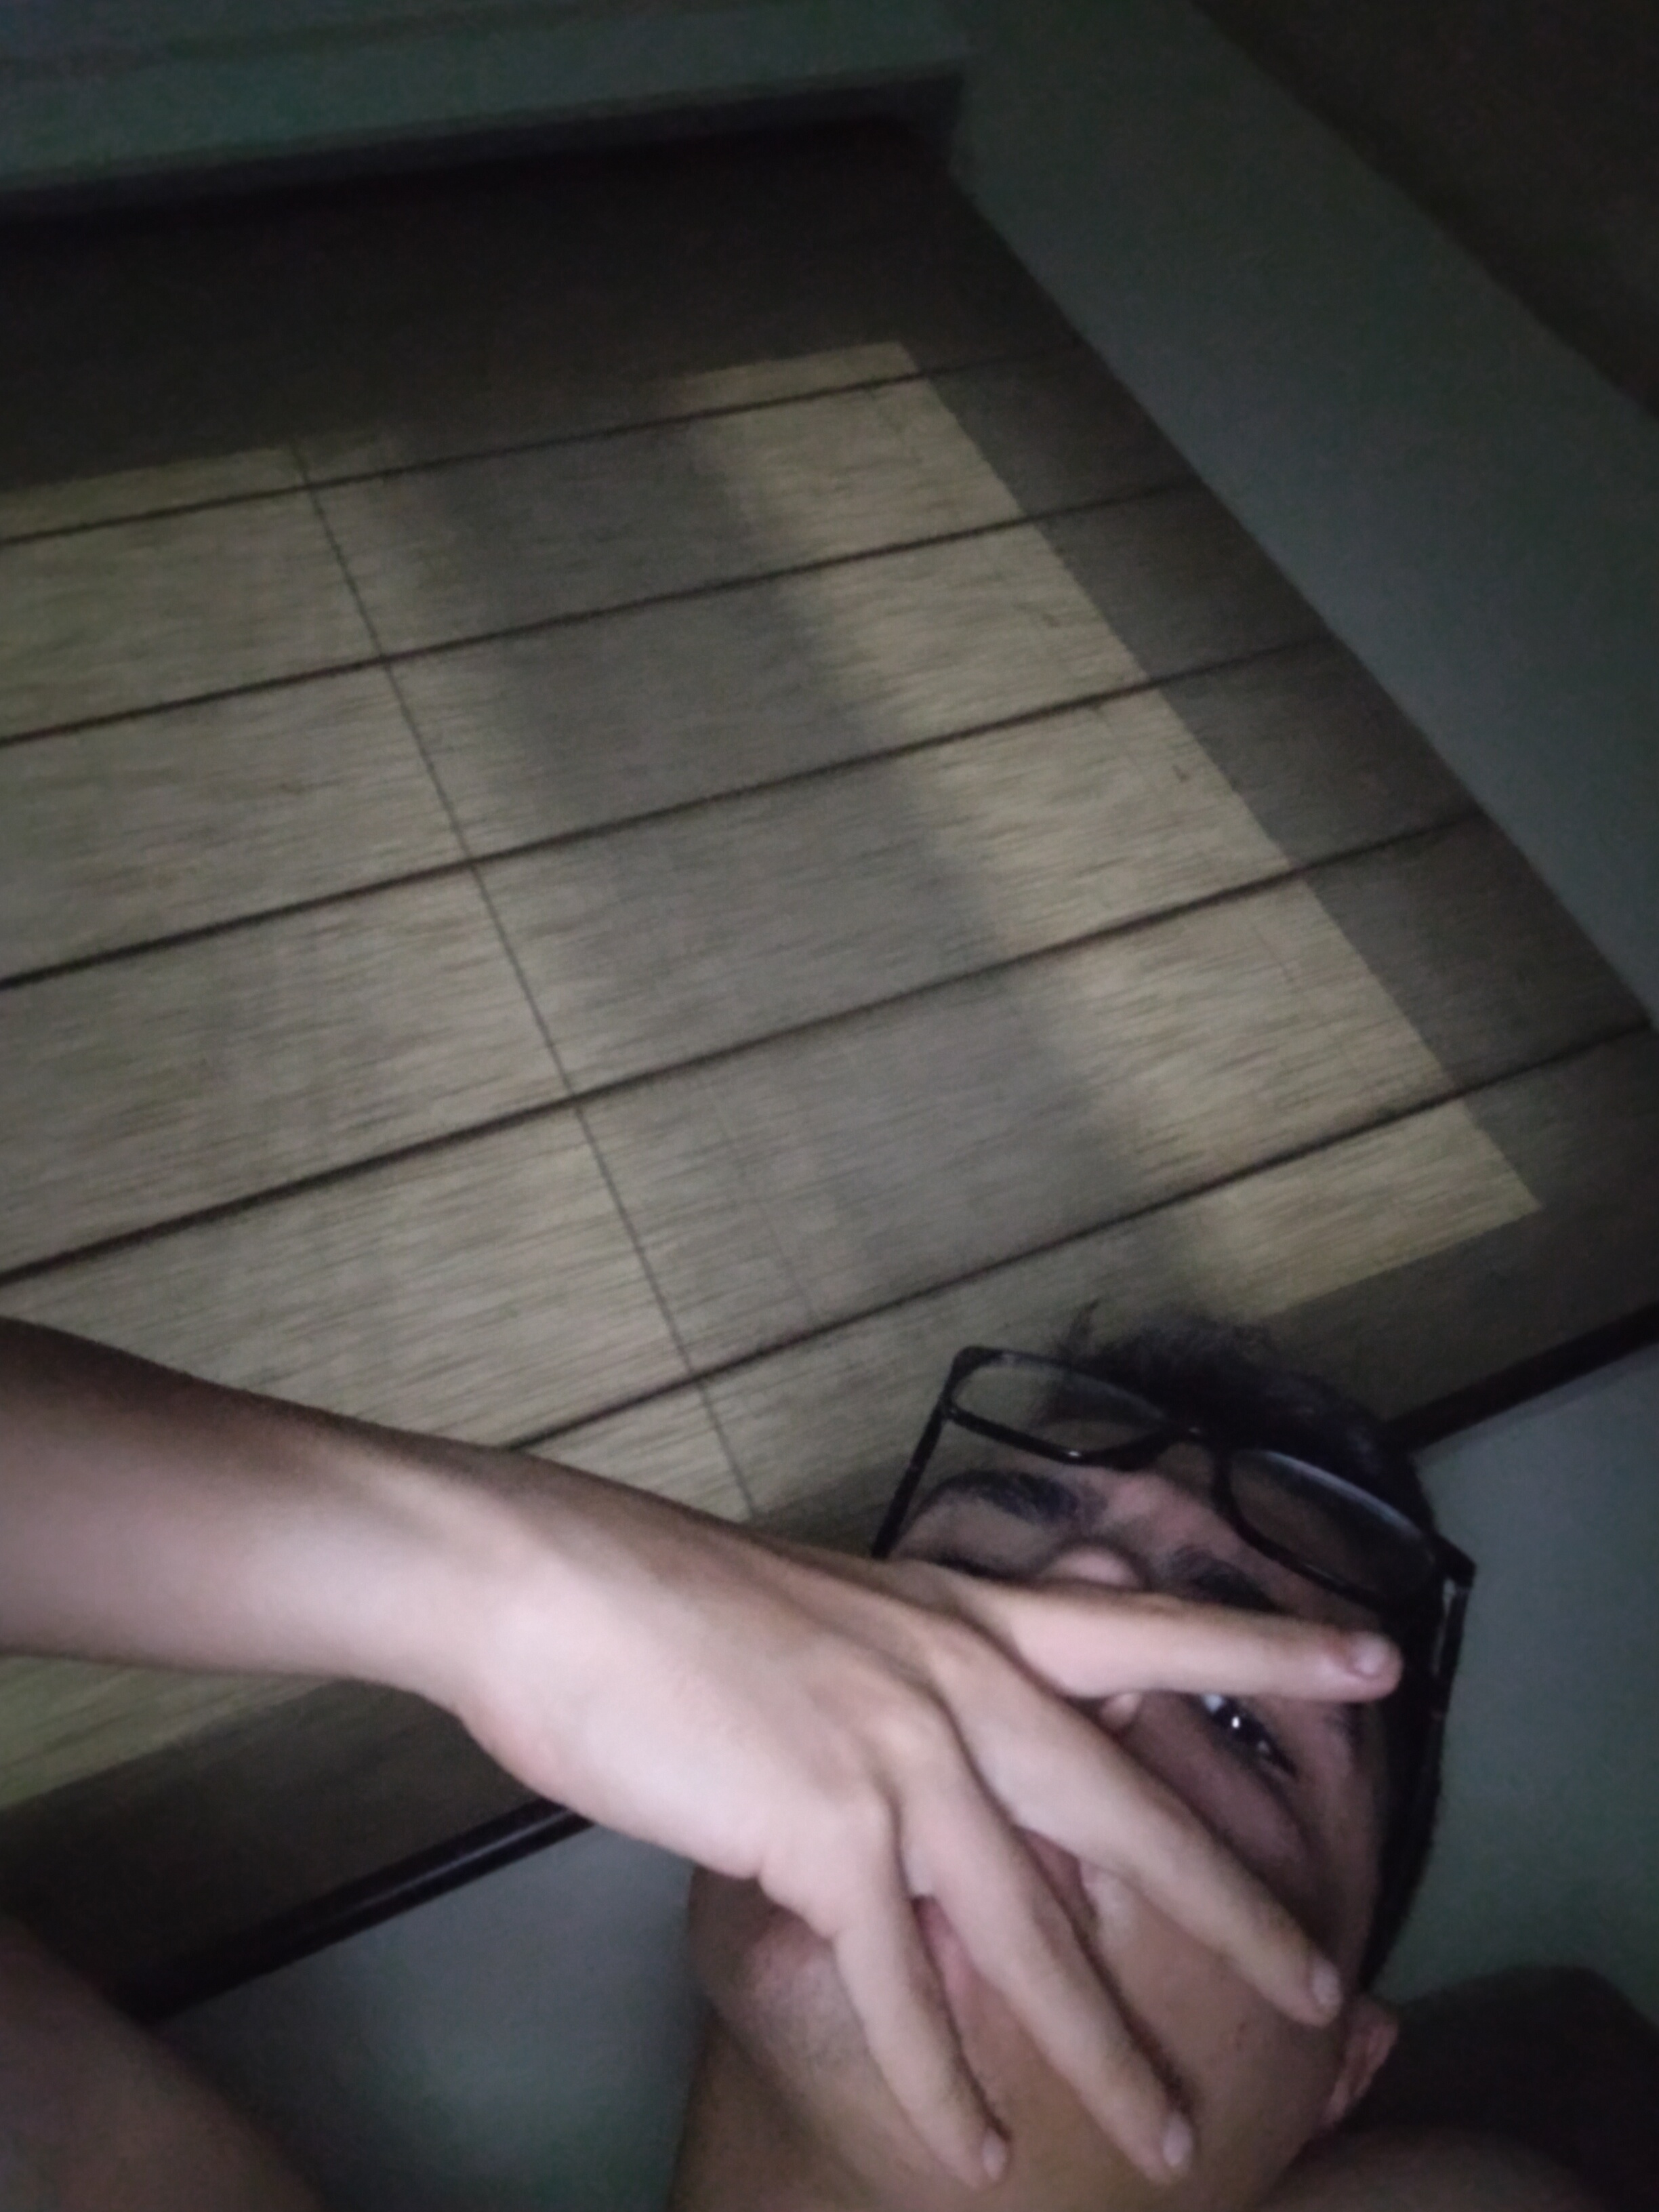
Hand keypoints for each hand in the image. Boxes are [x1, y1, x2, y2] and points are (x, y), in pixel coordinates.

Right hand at [419, 1465, 1398, 2191]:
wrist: (555, 1586)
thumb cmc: (673, 1600)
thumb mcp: (832, 1620)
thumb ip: (916, 1689)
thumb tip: (966, 1773)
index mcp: (964, 1616)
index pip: (1148, 1631)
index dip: (1268, 1647)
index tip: (1378, 1657)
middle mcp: (957, 1680)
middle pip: (1130, 1812)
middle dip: (1234, 1910)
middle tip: (1327, 1990)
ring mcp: (899, 1755)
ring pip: (1035, 1932)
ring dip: (1102, 2050)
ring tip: (1172, 2136)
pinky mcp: (822, 1830)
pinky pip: (904, 1989)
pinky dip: (947, 2084)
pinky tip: (979, 2152)